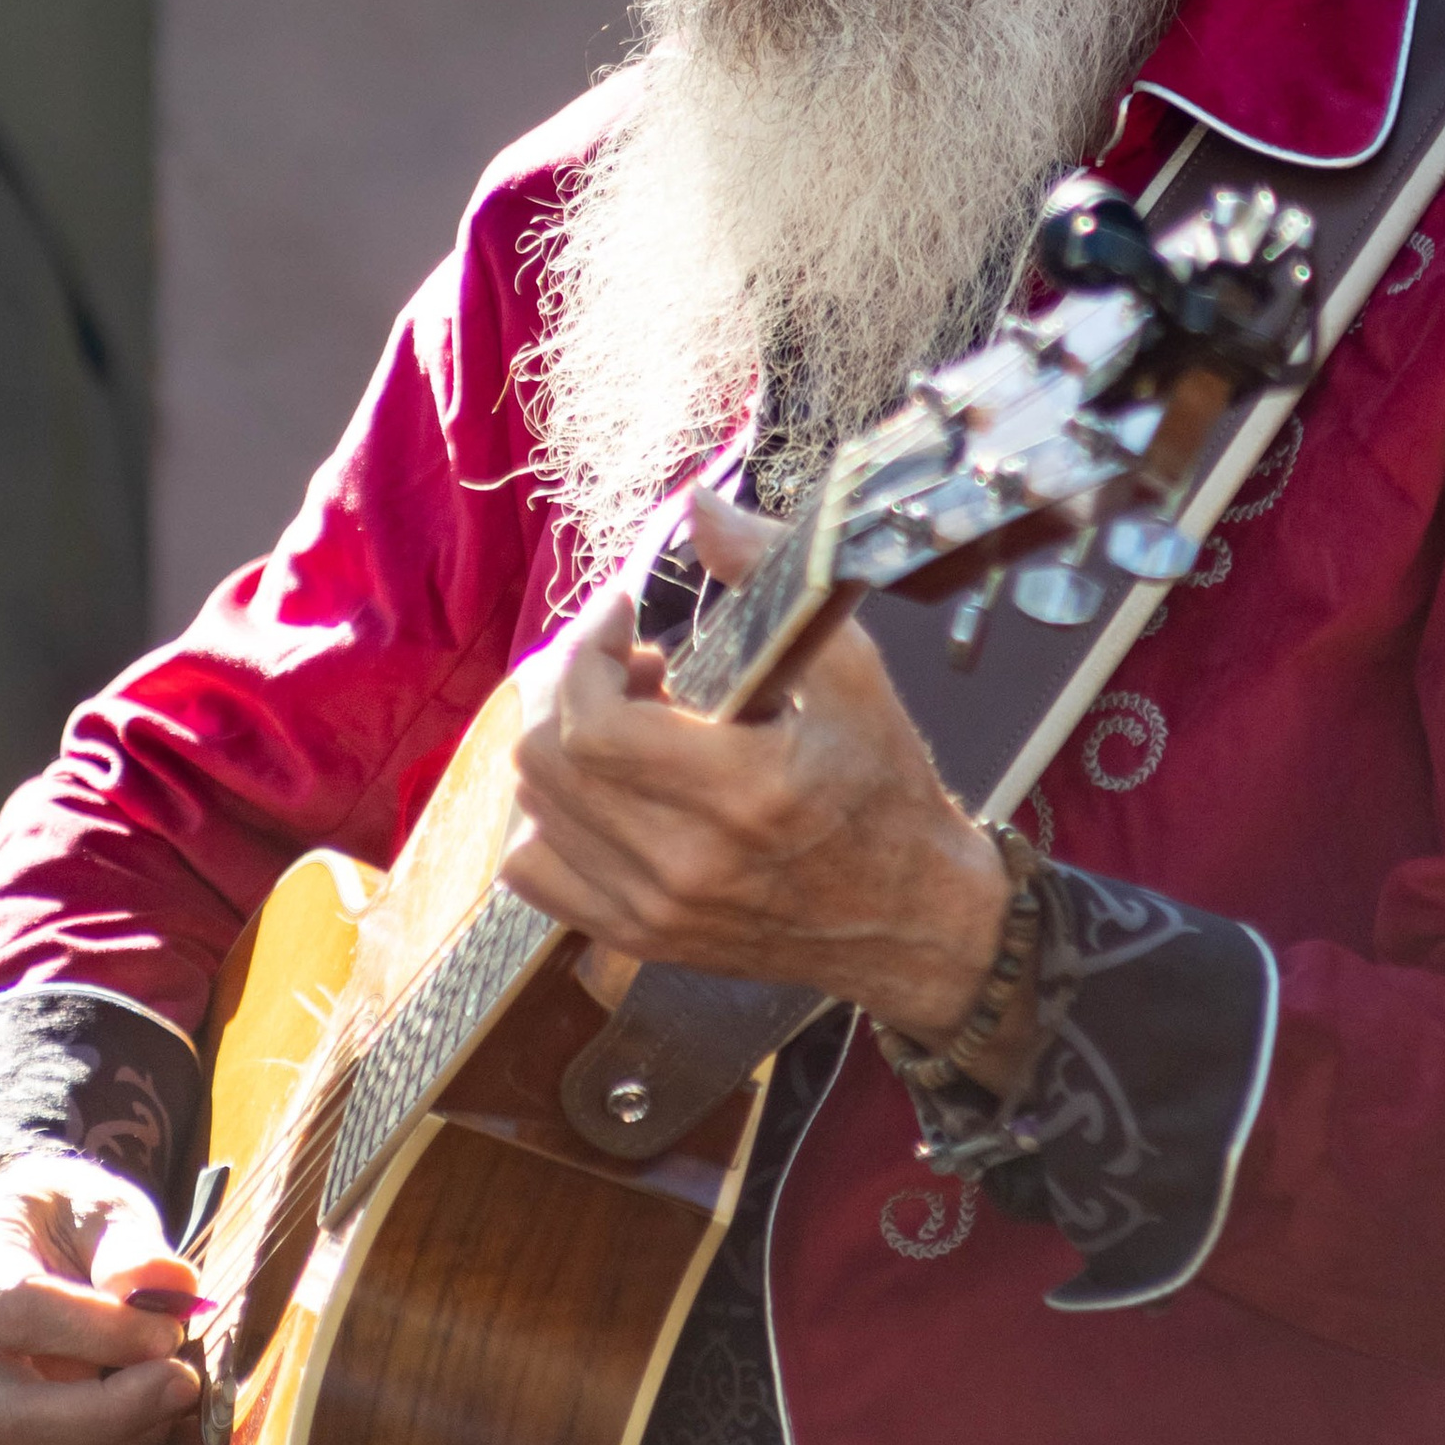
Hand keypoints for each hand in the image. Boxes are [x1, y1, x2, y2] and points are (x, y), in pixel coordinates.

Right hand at [0, 1153, 201, 1444]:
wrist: (33, 1247)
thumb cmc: (68, 1222)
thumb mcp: (101, 1204)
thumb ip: (131, 1243)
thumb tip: (169, 1287)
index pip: (16, 1313)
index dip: (101, 1334)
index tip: (168, 1332)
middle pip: (13, 1415)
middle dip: (114, 1414)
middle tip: (182, 1384)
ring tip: (165, 1413)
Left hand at [502, 488, 1031, 1074]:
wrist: (912, 921)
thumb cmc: (886, 791)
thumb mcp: (856, 676)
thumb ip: (774, 583)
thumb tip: (700, 508)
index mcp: (741, 794)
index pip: (591, 724)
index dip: (587, 651)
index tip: (623, 616)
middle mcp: (684, 862)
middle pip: (546, 761)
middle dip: (572, 687)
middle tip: (633, 666)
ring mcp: (653, 909)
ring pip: (532, 810)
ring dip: (563, 745)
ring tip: (630, 724)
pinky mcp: (640, 937)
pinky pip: (533, 873)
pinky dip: (547, 818)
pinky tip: (603, 789)